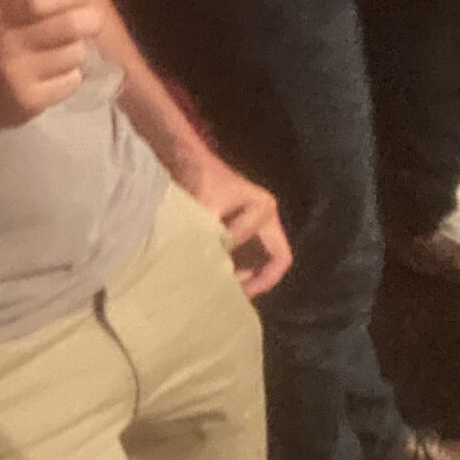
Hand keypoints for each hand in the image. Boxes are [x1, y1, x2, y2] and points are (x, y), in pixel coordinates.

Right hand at [0, 0, 100, 133]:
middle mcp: (3, 44)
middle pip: (68, 26)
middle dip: (90, 19)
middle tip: (93, 17)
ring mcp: (18, 76)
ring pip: (74, 54)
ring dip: (77, 48)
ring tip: (65, 47)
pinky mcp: (30, 103)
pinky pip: (71, 81)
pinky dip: (70, 74)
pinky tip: (55, 71)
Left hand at [175, 152, 291, 297]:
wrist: (184, 161)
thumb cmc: (199, 179)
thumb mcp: (206, 207)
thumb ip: (212, 235)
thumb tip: (211, 267)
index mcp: (265, 210)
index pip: (275, 255)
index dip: (256, 271)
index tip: (230, 279)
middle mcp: (266, 218)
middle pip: (275, 260)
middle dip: (258, 281)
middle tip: (236, 297)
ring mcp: (254, 224)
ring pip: (261, 260)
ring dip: (247, 277)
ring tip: (225, 293)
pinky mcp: (238, 228)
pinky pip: (246, 256)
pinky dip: (235, 269)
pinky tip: (216, 279)